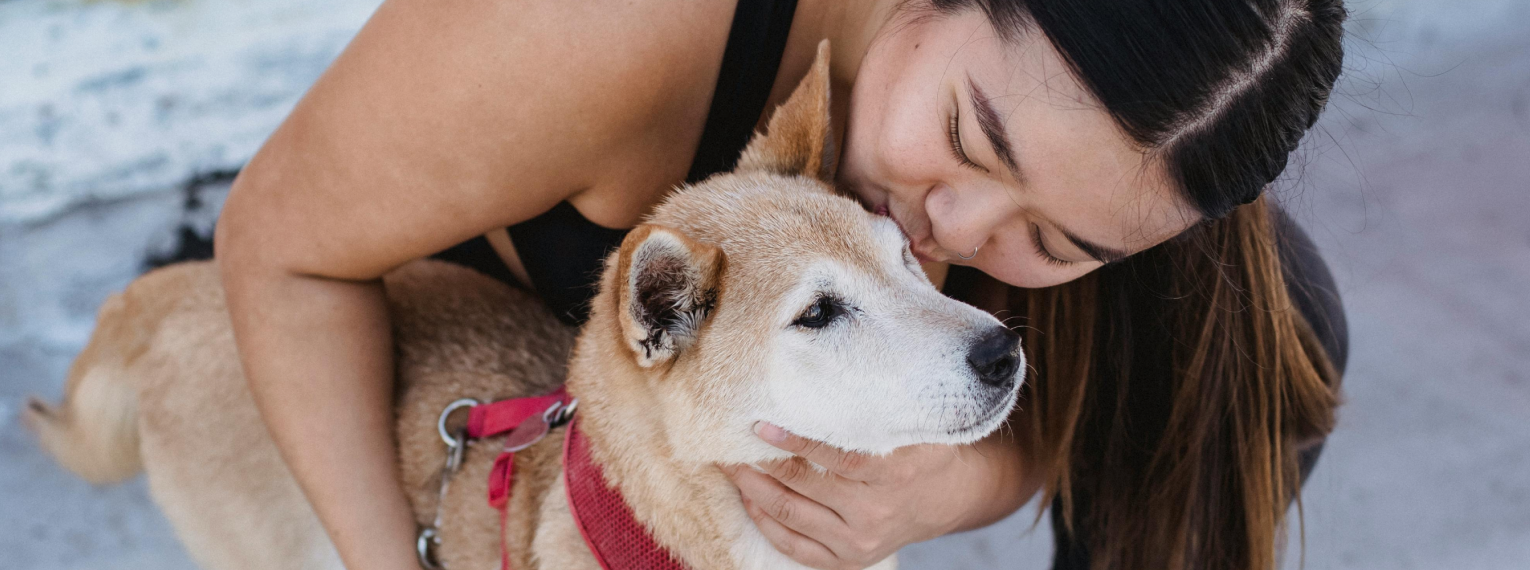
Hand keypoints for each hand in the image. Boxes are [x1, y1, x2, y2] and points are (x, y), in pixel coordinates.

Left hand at [722, 422, 1023, 569]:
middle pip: (804, 486)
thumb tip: (828, 366)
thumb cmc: (923, 448)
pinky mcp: (850, 559)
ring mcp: (860, 540)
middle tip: (728, 438)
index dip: (796, 442)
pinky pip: (797, 547)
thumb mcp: (915, 423)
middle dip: (760, 462)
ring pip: (792, 515)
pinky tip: (749, 498)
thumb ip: (878, 405)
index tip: (760, 423)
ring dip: (753, 488)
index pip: (838, 458)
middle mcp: (876, 511)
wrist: (949, 497)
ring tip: (729, 464)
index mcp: (895, 472)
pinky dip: (767, 523)